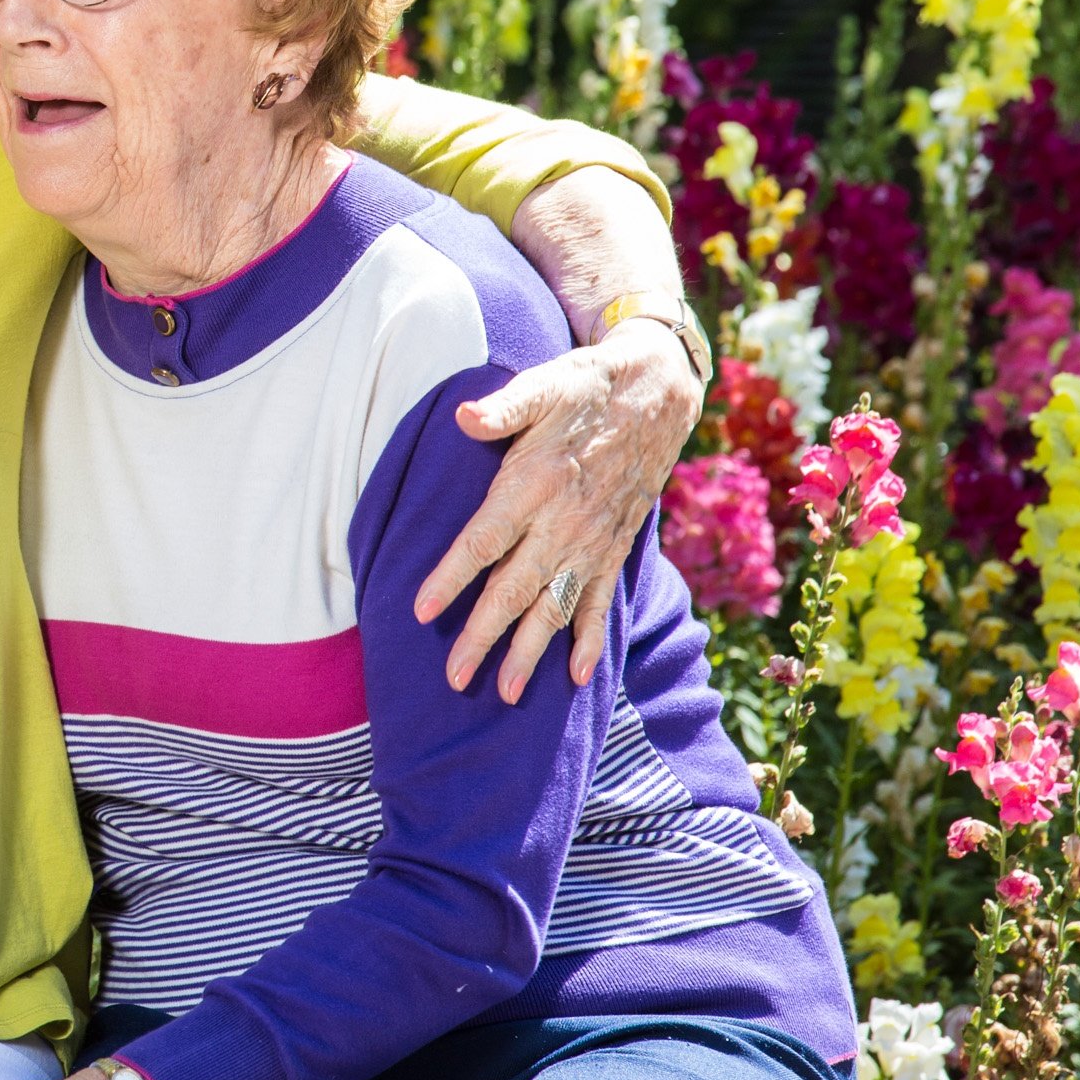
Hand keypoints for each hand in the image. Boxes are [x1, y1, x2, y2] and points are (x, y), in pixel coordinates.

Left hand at [413, 319, 698, 702]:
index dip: (451, 578)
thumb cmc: (585, 388)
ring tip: (507, 693)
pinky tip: (577, 676)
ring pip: (555, 607)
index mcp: (534, 485)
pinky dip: (590, 640)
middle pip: (514, 590)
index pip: (483, 542)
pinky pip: (601, 603)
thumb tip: (463, 416)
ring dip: (531, 651)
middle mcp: (562, 523)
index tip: (421, 611)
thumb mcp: (542, 387)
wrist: (657, 396)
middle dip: (484, 636)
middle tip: (455, 677)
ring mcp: (591, 542)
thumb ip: (501, 409)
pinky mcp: (613, 549)